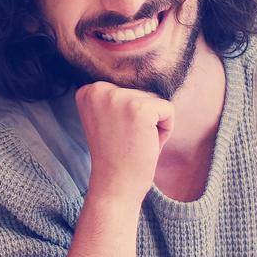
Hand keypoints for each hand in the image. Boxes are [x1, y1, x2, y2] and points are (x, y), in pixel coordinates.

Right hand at [74, 82, 172, 203]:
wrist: (114, 185)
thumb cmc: (117, 155)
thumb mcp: (108, 118)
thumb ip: (117, 98)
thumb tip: (147, 70)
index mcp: (88, 91)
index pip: (128, 90)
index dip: (128, 115)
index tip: (113, 134)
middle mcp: (99, 89)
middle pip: (143, 92)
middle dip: (143, 119)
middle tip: (126, 141)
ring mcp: (119, 97)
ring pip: (156, 101)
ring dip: (153, 125)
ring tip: (135, 143)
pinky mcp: (140, 108)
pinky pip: (169, 110)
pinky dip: (165, 130)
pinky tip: (145, 144)